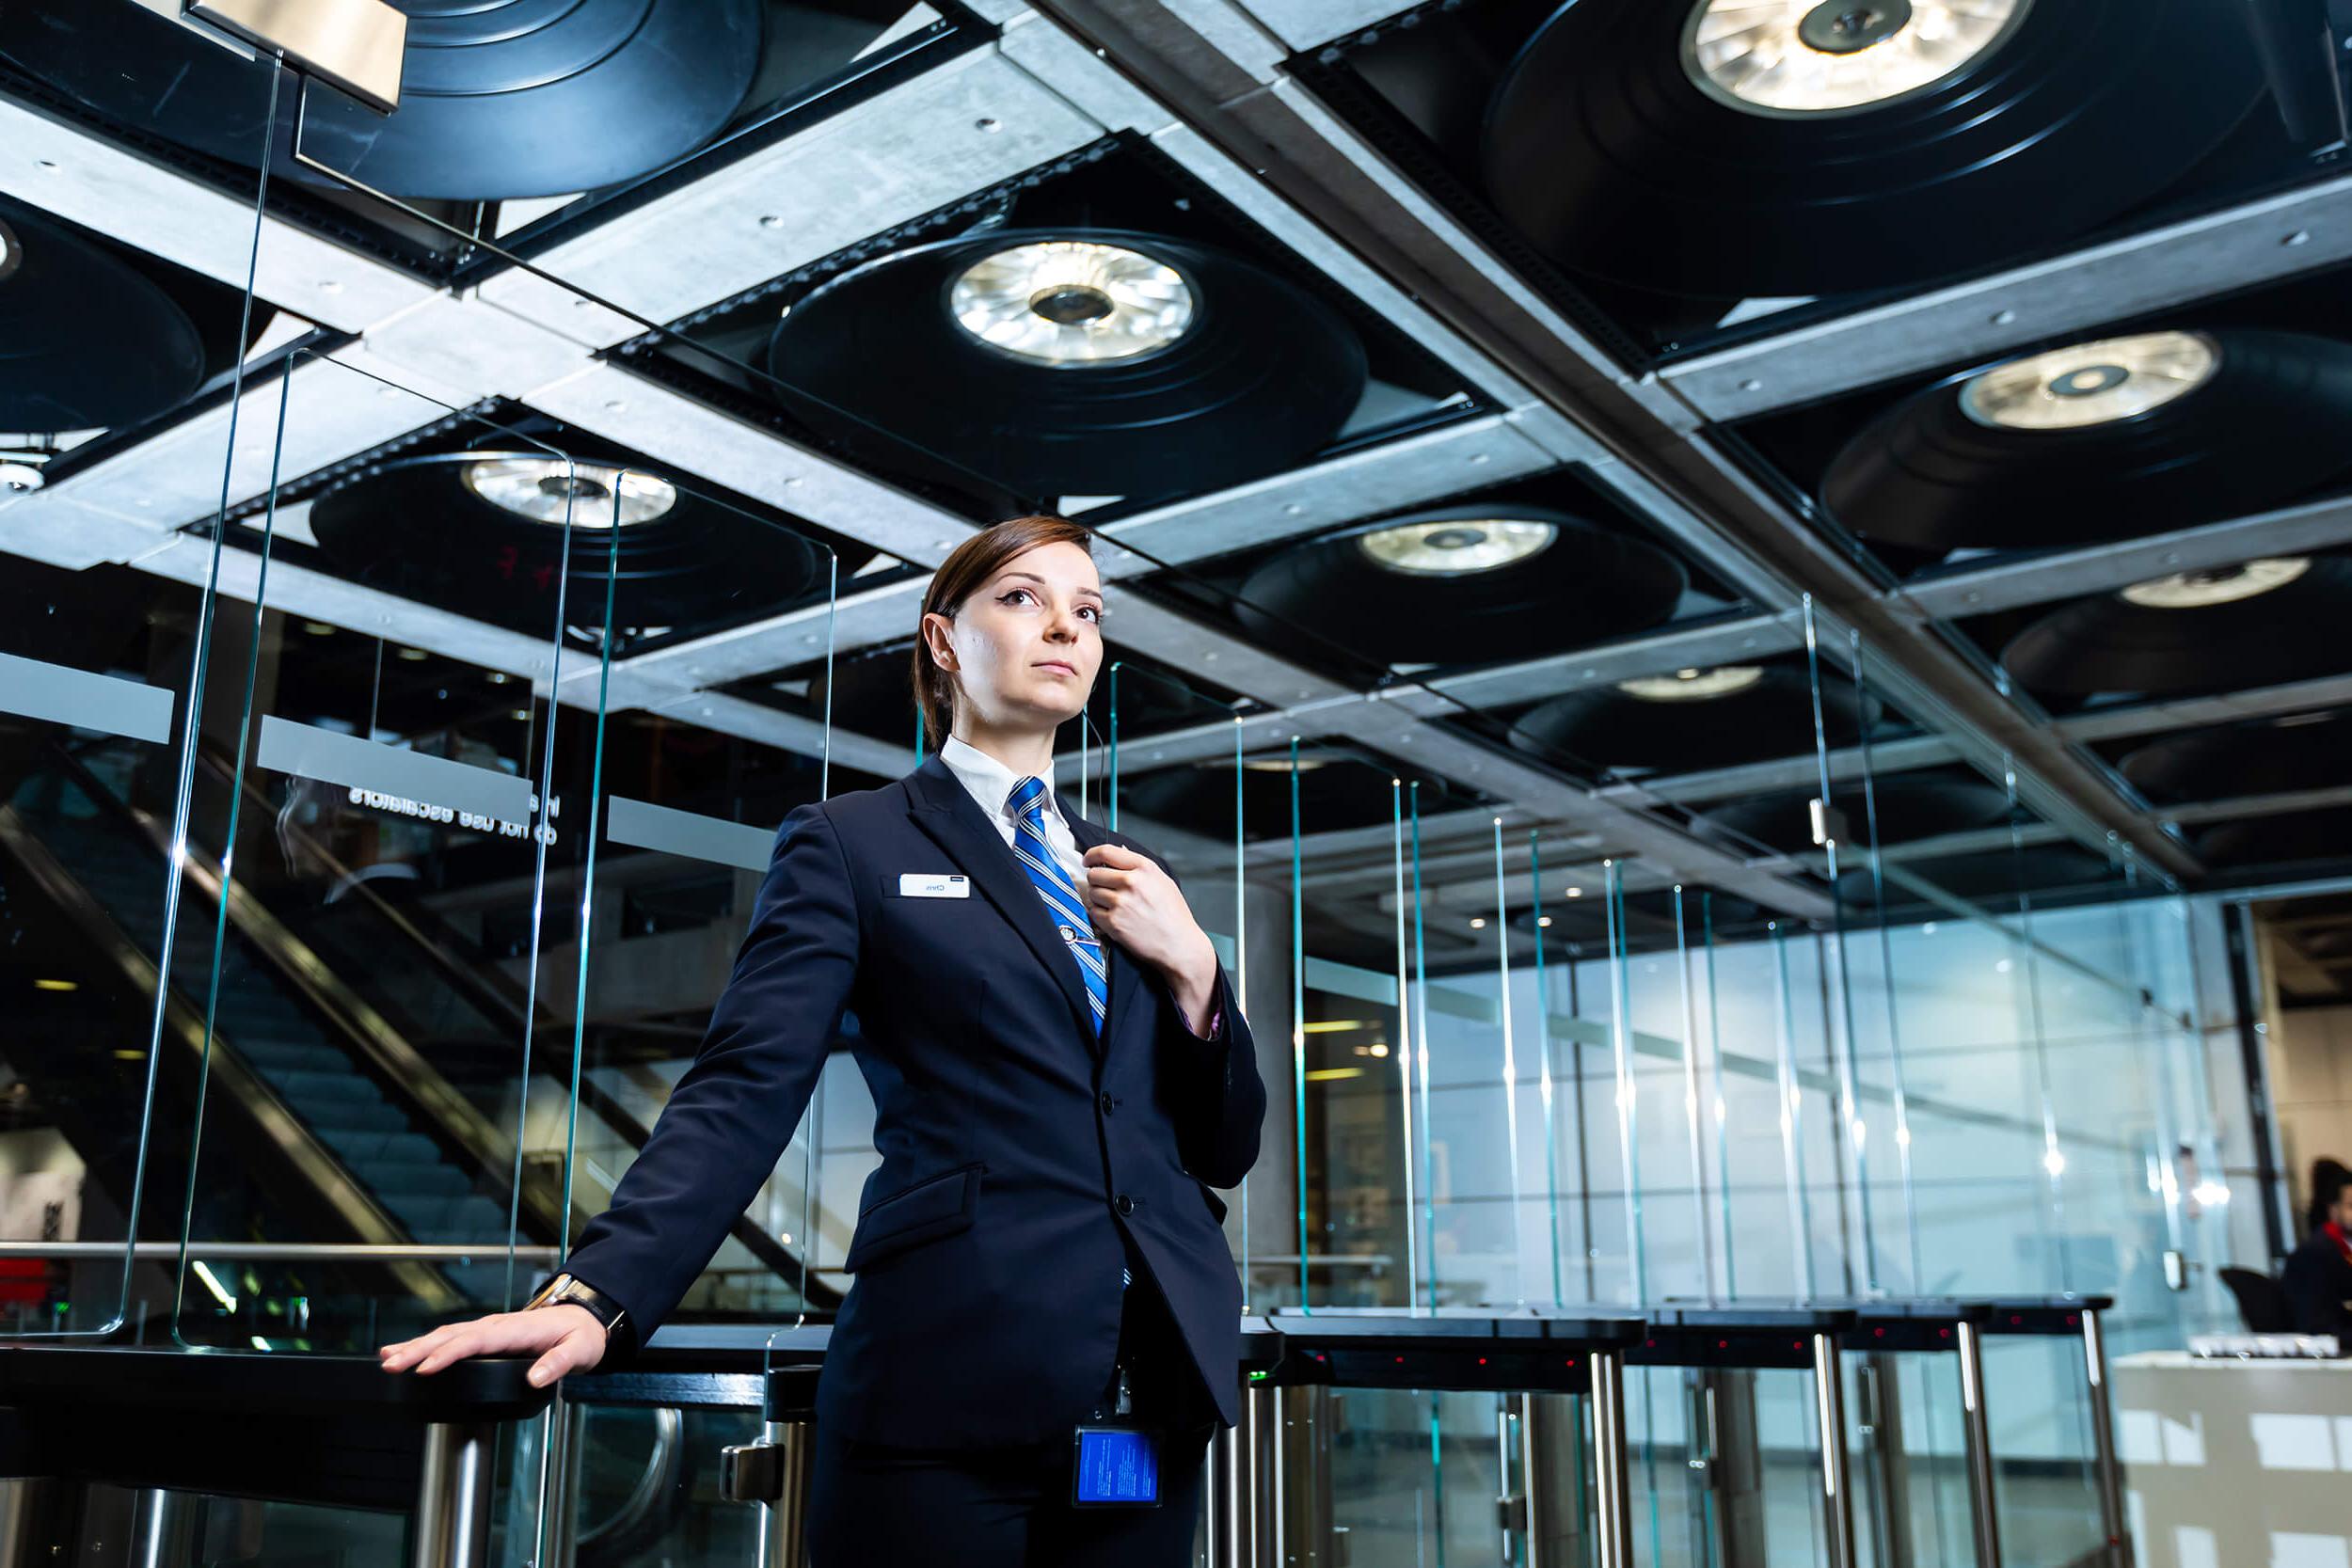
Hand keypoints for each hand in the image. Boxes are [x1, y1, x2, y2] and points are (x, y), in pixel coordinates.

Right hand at [378, 1304, 607, 1388]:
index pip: (476, 1341)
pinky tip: (405, 1352)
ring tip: (386, 1358)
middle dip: (418, 1349)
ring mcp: (488, 1329)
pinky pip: (450, 1338)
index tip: (424, 1368)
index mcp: (515, 1330)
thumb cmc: (580, 1336)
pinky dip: (426, 1344)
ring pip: (445, 1335)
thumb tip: (536, 1378)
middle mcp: (497, 1326)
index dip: (448, 1354)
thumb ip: (559, 1364)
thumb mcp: (579, 1351)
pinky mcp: (484, 1336)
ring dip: (415, 1345)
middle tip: (390, 1365)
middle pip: (451, 1336)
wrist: (585, 1320)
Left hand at [1082, 844, 1215, 1007]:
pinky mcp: (1113, 922)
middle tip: (1104, 887)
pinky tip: (1113, 917)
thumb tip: (1119, 856)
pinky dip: (1099, 914)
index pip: (1106, 851)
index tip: (1088, 860)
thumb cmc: (1174, 916)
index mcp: (1144, 868)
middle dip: (1096, 880)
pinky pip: (1093, 911)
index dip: (1092, 855)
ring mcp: (1121, 902)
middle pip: (1094, 873)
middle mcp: (1131, 882)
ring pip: (1092, 892)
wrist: (1178, 944)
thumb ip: (1140, 868)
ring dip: (1097, 898)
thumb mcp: (1163, 881)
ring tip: (1113, 905)